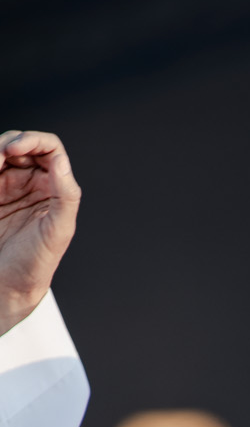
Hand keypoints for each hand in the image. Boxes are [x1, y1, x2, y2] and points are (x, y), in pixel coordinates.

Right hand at [0, 129, 80, 334]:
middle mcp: (34, 183)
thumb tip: (61, 160)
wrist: (6, 286)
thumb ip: (65, 196)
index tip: (14, 150)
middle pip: (21, 144)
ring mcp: (10, 185)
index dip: (33, 140)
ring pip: (1, 153)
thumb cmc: (35, 264)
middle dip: (8, 144)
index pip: (49, 149)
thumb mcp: (57, 232)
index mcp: (56, 189)